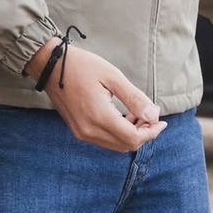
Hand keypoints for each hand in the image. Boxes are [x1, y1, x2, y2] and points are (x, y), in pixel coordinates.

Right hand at [27, 42, 166, 152]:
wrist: (50, 66)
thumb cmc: (82, 66)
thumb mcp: (112, 76)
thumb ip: (134, 98)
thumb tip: (154, 115)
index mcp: (99, 117)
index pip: (132, 138)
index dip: (151, 132)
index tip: (162, 121)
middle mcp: (88, 130)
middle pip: (125, 145)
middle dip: (143, 135)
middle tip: (152, 117)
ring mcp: (81, 132)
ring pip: (115, 145)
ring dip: (131, 135)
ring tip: (140, 115)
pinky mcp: (77, 130)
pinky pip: (104, 140)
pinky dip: (118, 134)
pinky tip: (124, 117)